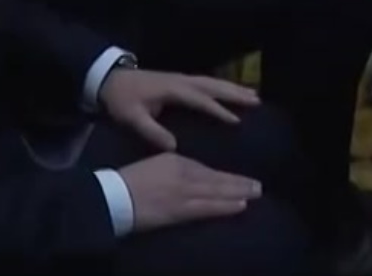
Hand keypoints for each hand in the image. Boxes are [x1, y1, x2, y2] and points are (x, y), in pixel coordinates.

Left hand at [98, 67, 259, 150]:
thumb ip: (151, 131)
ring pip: (213, 82)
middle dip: (235, 93)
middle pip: (214, 86)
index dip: (218, 110)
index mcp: (173, 90)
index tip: (236, 120)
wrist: (110, 79)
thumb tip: (174, 146)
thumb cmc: (122, 100)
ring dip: (233, 88)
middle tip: (257, 101)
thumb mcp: (131, 117)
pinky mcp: (181, 80)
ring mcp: (183, 79)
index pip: (201, 100)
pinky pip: (208, 83)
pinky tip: (233, 92)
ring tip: (254, 96)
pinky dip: (223, 87)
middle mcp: (182, 81)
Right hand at [117, 152, 261, 232]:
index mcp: (176, 161)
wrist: (113, 197)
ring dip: (238, 193)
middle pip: (217, 179)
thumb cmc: (129, 181)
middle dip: (239, 183)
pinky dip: (225, 206)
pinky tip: (240, 206)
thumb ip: (174, 167)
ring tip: (256, 193)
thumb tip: (190, 173)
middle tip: (259, 186)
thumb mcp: (155, 164)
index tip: (240, 178)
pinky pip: (207, 208)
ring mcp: (184, 193)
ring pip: (217, 193)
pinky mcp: (180, 211)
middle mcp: (184, 174)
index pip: (206, 169)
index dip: (225, 176)